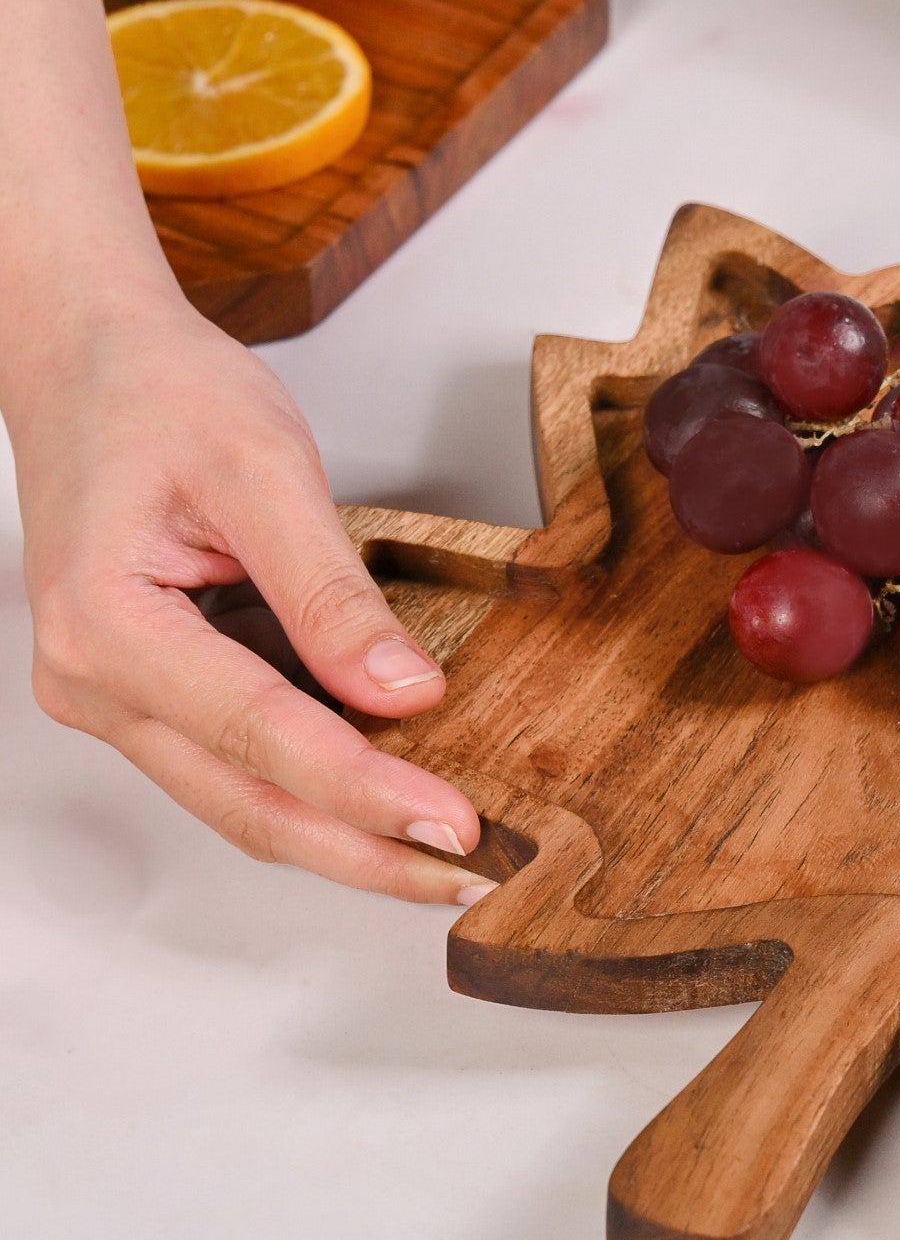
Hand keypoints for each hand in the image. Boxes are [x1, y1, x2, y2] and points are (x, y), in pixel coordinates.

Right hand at [12, 292, 490, 900]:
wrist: (87, 361)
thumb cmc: (158, 394)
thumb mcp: (263, 469)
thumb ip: (331, 590)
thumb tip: (405, 690)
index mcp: (107, 626)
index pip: (264, 738)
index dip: (369, 791)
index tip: (456, 826)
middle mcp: (95, 682)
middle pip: (250, 805)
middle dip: (368, 852)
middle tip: (472, 878)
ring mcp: (116, 697)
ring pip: (243, 802)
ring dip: (347, 837)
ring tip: (446, 860)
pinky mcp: (152, 692)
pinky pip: (240, 764)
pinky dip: (319, 791)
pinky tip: (393, 799)